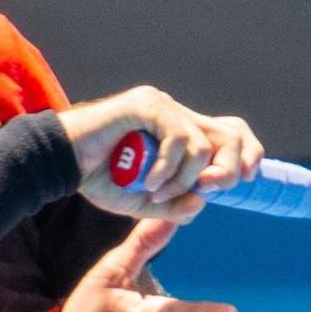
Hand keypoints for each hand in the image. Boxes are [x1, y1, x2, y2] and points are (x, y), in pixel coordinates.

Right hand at [57, 87, 263, 219]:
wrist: (62, 163)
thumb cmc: (99, 179)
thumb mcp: (144, 203)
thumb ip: (174, 206)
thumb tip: (202, 202)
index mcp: (182, 131)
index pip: (231, 133)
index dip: (248, 153)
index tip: (246, 179)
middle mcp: (178, 115)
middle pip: (230, 135)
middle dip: (228, 171)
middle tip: (203, 191)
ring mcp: (163, 107)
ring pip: (203, 145)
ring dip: (184, 180)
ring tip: (156, 193)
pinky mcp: (147, 105)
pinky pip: (178, 139)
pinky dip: (168, 169)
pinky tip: (148, 182)